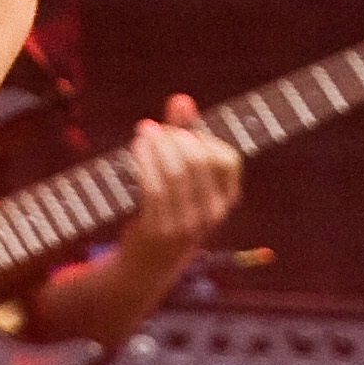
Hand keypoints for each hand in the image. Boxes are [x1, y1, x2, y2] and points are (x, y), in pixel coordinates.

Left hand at [120, 93, 244, 267]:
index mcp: (225, 199)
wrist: (149, 264)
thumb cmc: (170, 208)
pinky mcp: (160, 230)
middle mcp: (211, 214)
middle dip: (174, 136)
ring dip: (156, 146)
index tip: (182, 131)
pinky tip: (136, 149)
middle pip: (198, 161)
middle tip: (153, 128)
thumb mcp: (184, 176)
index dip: (204, 139)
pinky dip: (144, 163)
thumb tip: (181, 99)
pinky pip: (153, 189)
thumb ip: (184, 135)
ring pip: (175, 173)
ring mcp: (187, 224)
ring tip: (143, 132)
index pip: (227, 160)